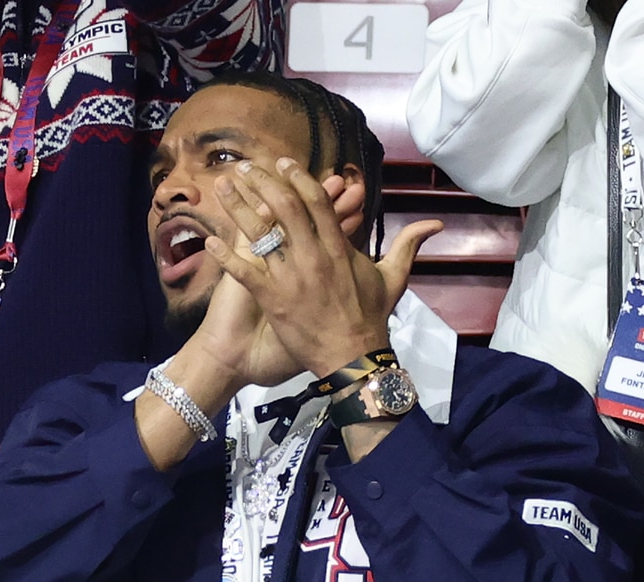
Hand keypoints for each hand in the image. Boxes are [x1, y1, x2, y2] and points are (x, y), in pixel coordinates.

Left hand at [206, 158, 440, 378]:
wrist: (353, 358)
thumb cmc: (371, 318)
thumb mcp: (393, 278)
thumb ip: (408, 245)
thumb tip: (434, 224)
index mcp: (340, 248)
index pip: (317, 202)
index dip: (298, 178)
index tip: (282, 162)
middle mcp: (315, 256)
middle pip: (285, 208)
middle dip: (262, 182)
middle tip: (244, 167)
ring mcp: (293, 278)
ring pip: (261, 233)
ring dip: (238, 207)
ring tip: (221, 188)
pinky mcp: (274, 300)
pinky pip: (245, 273)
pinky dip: (226, 257)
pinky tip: (208, 242)